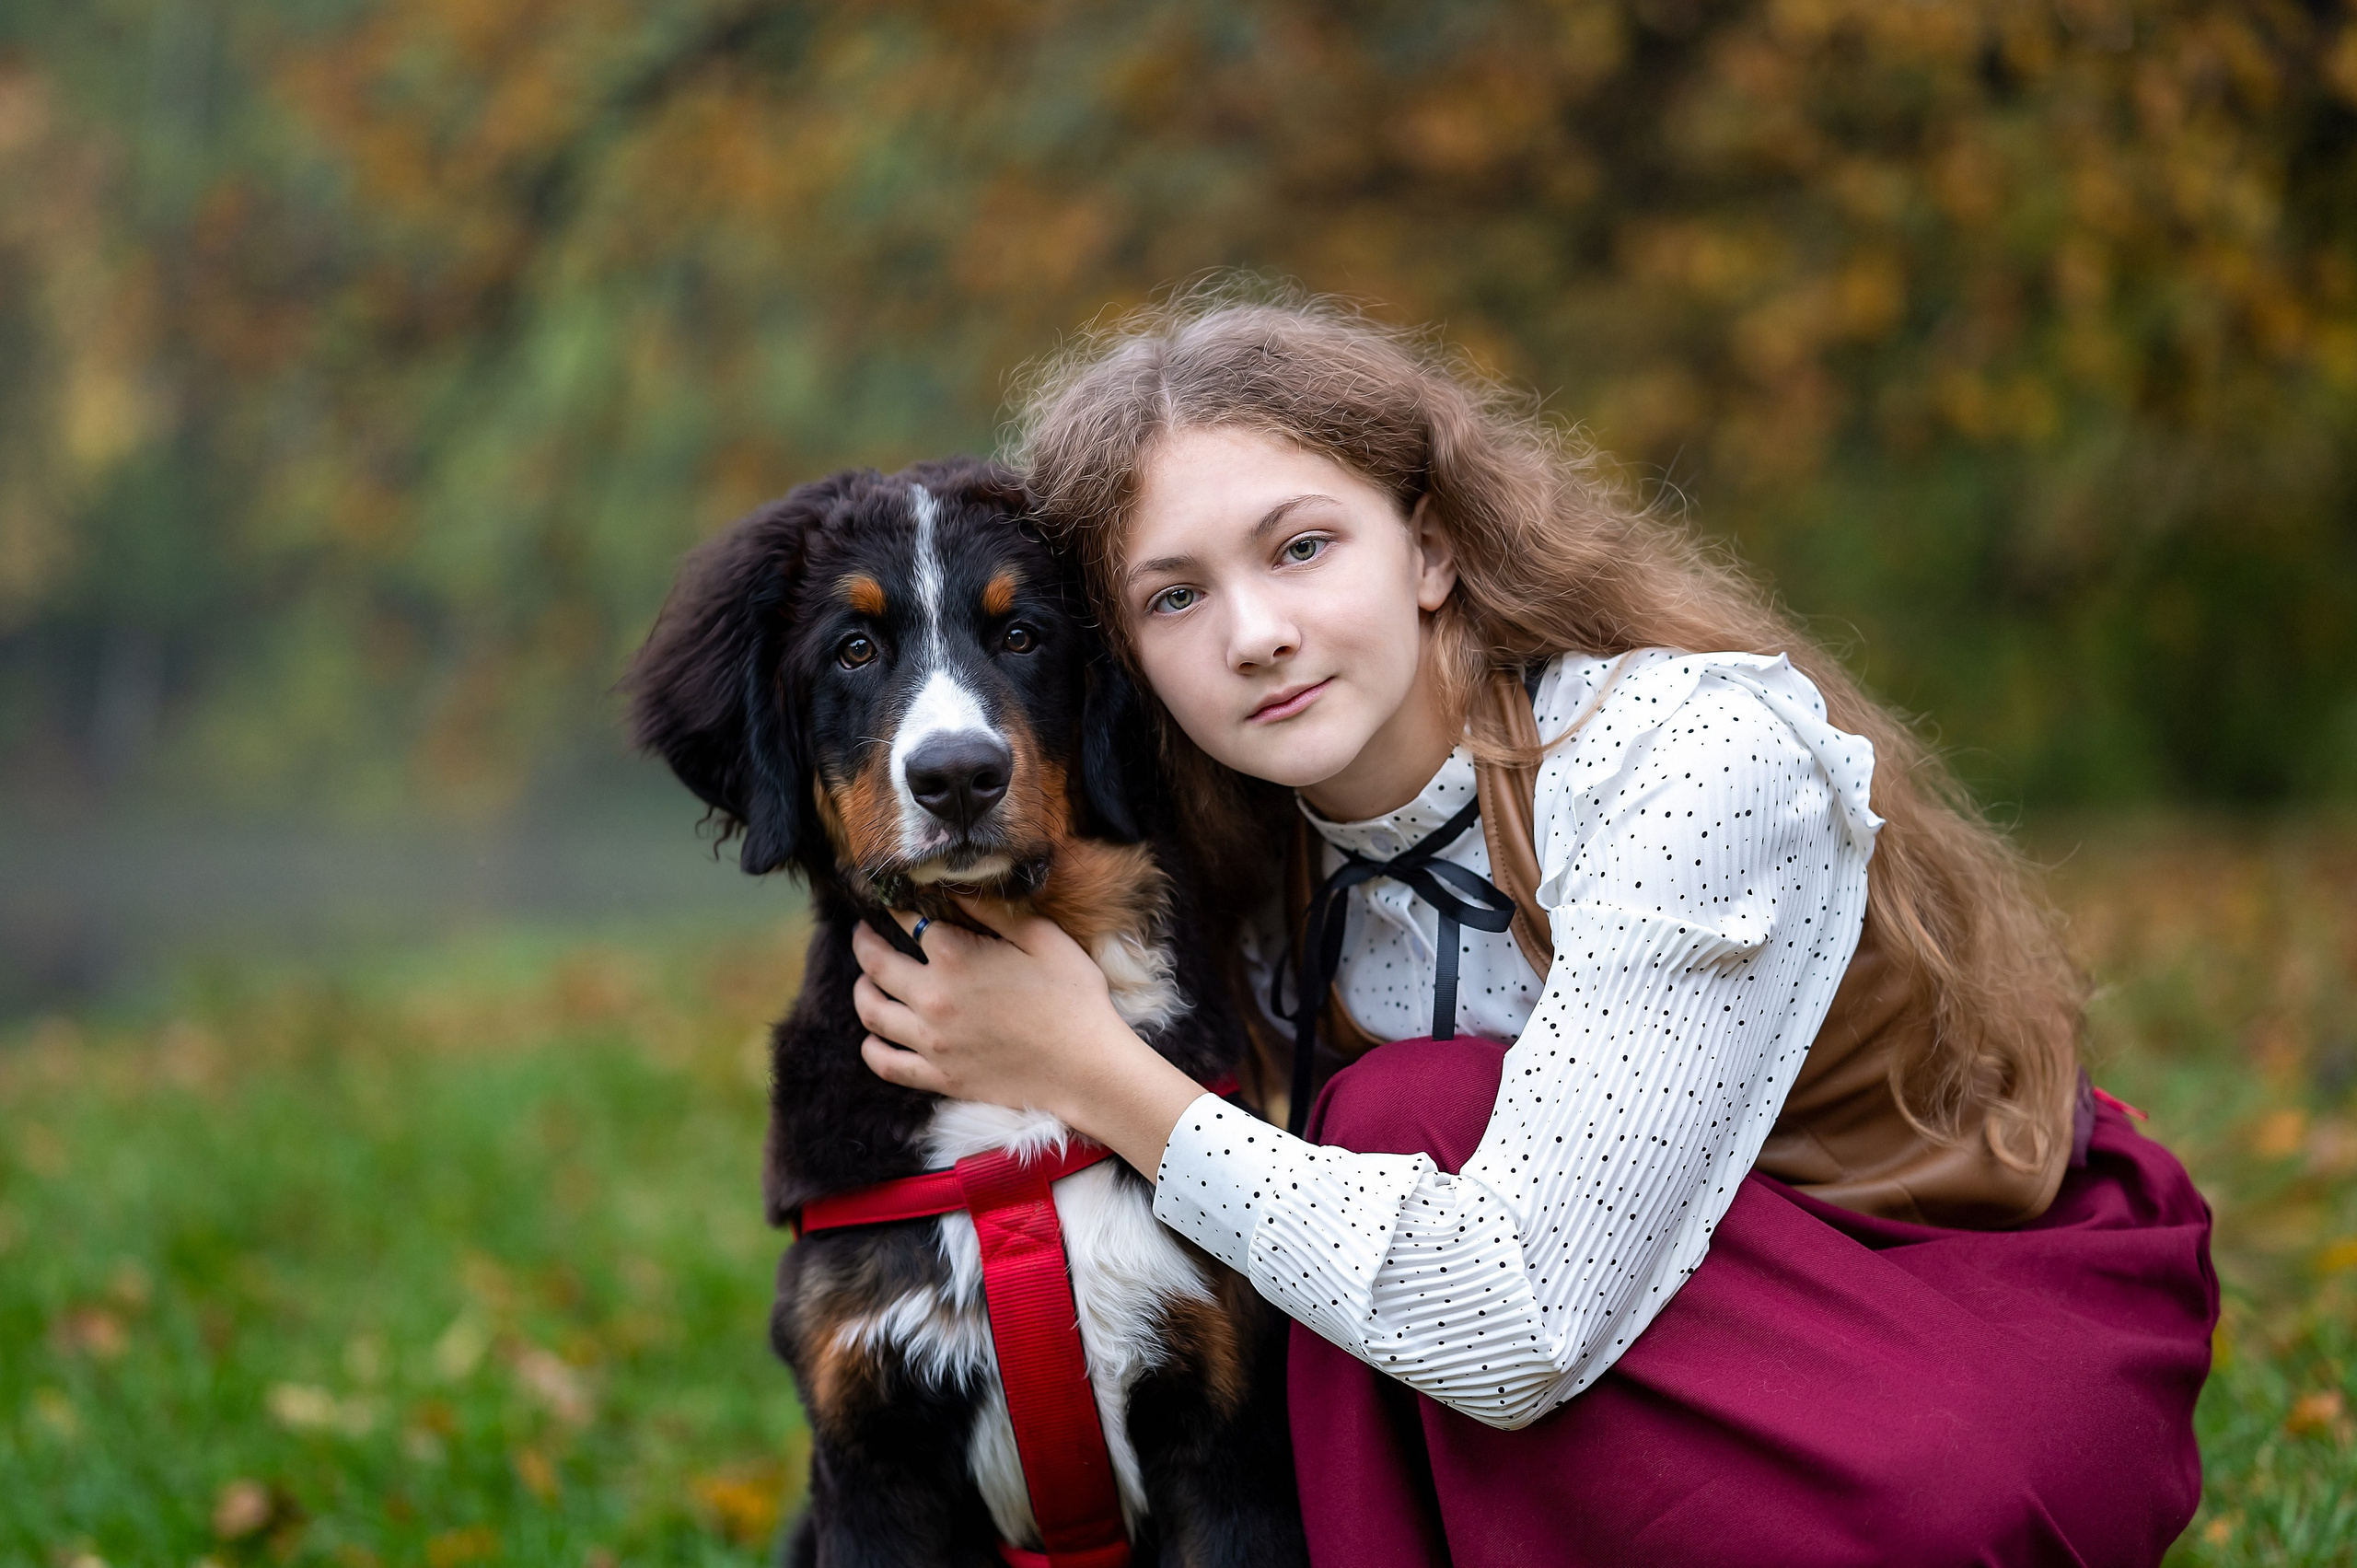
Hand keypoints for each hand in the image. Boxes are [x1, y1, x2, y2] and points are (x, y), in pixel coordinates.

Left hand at [850, 897, 1202, 1175]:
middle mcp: (932, 996)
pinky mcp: (938, 1076)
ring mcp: (931, 1041)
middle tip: (862, 933)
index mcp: (956, 955)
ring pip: (871, 1012)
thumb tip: (957, 888)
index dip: (895, 905)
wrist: (1087, 1069)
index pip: (908, 920)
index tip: (891, 898)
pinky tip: (873, 1037)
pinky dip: (871, 1048)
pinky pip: (885, 1063)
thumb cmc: (1074, 999)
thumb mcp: (1043, 938)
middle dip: (863, 943)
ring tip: (865, 982)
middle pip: (875, 965)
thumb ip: (994, 910)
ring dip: (861, 991)